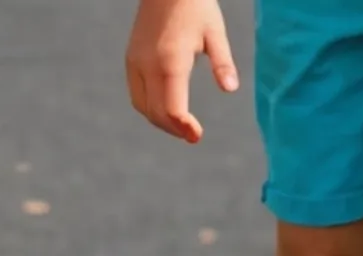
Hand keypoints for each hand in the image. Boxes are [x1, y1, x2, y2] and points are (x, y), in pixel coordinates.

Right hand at [126, 0, 238, 143]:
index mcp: (171, 61)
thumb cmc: (195, 7)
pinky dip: (150, 108)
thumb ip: (222, 63)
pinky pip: (136, 94)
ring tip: (181, 125)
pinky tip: (166, 108)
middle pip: (156, 113)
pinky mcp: (131, 59)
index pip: (172, 109)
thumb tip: (231, 88)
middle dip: (174, 129)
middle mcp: (148, 65)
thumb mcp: (215, 33)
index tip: (197, 136)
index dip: (184, 127)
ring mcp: (136, 62)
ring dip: (161, 121)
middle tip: (192, 135)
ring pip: (143, 107)